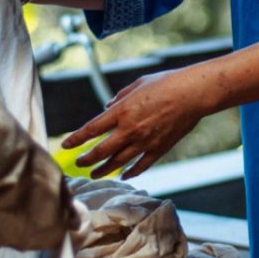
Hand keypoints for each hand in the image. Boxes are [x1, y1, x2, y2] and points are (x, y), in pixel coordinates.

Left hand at [62, 68, 208, 179]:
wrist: (193, 94)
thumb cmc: (166, 83)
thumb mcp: (137, 84)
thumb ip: (120, 97)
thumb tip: (108, 106)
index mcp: (122, 111)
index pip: (91, 129)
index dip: (76, 139)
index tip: (65, 146)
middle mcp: (130, 129)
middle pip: (101, 151)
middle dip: (86, 160)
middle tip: (78, 164)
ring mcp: (145, 142)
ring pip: (118, 162)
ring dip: (103, 169)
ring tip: (94, 174)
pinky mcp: (159, 149)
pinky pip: (141, 165)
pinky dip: (131, 171)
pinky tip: (124, 174)